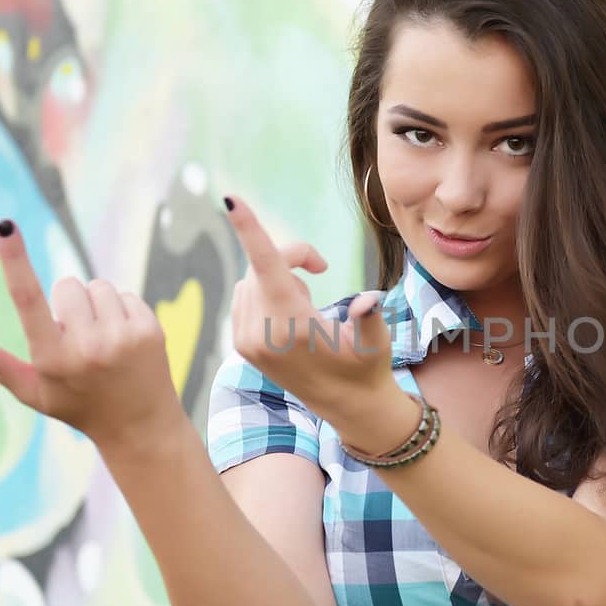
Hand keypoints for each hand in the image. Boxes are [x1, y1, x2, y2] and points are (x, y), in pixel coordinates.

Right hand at [0, 220, 181, 446]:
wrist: (140, 425)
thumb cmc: (79, 406)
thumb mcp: (34, 393)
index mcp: (52, 358)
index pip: (26, 299)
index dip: (14, 260)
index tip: (5, 227)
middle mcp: (86, 346)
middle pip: (68, 285)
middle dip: (69, 303)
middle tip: (79, 338)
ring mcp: (121, 338)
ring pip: (98, 287)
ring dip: (97, 306)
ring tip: (103, 340)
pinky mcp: (149, 330)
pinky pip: (125, 295)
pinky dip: (121, 312)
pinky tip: (125, 341)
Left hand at [223, 195, 395, 419]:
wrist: (348, 406)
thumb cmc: (367, 367)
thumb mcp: (376, 342)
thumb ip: (369, 317)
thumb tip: (367, 303)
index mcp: (291, 325)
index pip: (266, 265)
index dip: (249, 229)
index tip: (230, 199)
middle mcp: (261, 332)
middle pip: (263, 265)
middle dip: (292, 257)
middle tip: (321, 267)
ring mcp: (247, 340)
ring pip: (251, 278)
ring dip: (277, 276)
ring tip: (307, 302)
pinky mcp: (242, 344)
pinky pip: (244, 295)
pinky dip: (264, 290)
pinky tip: (287, 312)